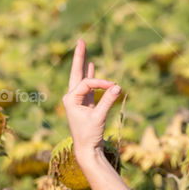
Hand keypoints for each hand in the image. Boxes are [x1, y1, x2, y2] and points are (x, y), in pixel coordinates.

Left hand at [62, 39, 121, 163]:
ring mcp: (78, 100)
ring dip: (84, 65)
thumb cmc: (89, 134)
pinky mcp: (85, 105)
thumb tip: (118, 87)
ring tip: (83, 50)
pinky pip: (88, 87)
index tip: (114, 87)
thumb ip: (108, 101)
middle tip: (81, 41)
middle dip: (79, 57)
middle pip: (76, 73)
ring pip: (82, 79)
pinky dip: (90, 77)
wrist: (86, 149)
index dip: (101, 83)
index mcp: (70, 99)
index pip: (87, 83)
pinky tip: (90, 66)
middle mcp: (72, 97)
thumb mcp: (99, 117)